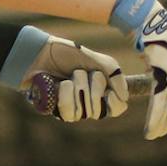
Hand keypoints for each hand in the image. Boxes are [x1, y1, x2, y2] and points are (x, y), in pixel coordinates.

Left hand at [13, 33, 128, 121]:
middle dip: (94, 88)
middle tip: (83, 72)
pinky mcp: (56, 111)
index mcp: (101, 90)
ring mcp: (72, 108)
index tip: (110, 93)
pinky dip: (66, 95)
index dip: (115, 104)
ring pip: (85, 113)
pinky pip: (69, 113)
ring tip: (69, 76)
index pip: (117, 109)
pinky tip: (60, 84)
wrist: (41, 51)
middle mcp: (88, 103)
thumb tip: (125, 98)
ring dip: (79, 88)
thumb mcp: (97, 59)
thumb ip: (115, 75)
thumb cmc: (68, 54)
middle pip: (100, 111)